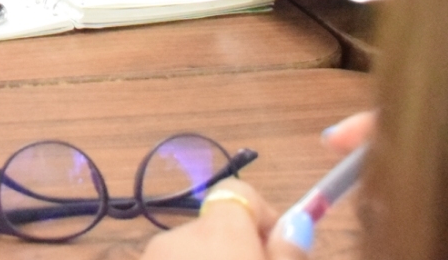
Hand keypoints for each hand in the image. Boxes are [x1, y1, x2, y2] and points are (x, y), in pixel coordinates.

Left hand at [139, 113, 375, 259]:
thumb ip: (290, 250)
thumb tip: (298, 224)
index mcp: (217, 231)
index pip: (243, 194)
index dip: (266, 218)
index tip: (281, 249)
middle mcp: (175, 238)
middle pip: (217, 226)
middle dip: (240, 249)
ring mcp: (149, 257)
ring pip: (191, 253)